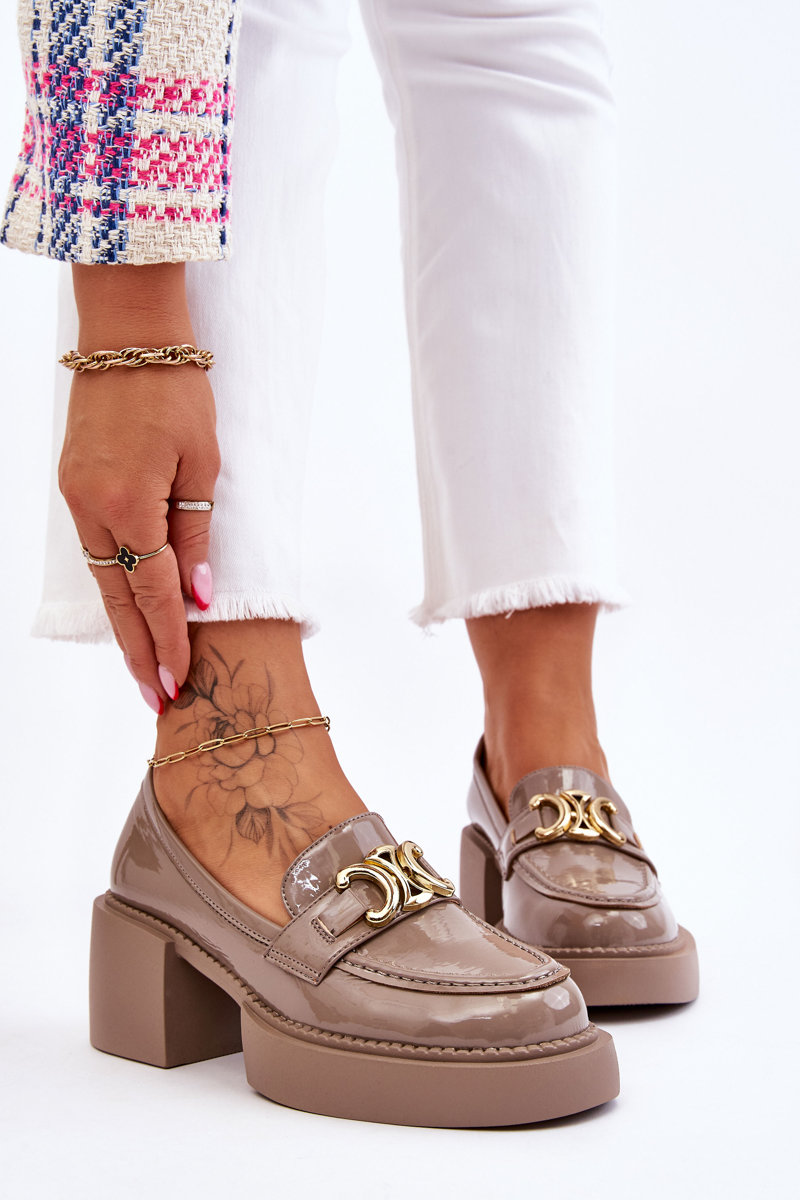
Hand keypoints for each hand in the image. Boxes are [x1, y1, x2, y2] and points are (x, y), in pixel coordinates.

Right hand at [58, 263, 220, 710]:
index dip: (167, 641)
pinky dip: (112, 586)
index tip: (177, 683)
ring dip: (123, 625)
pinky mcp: (73, 487)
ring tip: (142, 667)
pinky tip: (127, 610)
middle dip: (138, 651)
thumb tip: (197, 598)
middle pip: (118, 599)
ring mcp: (75, 498)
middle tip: (156, 699)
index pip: (153, 592)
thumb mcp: (203, 466)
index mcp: (129, 503)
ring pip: (102, 579)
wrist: (128, 337)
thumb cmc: (178, 393)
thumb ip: (195, 536)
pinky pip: (94, 550)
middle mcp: (92, 508)